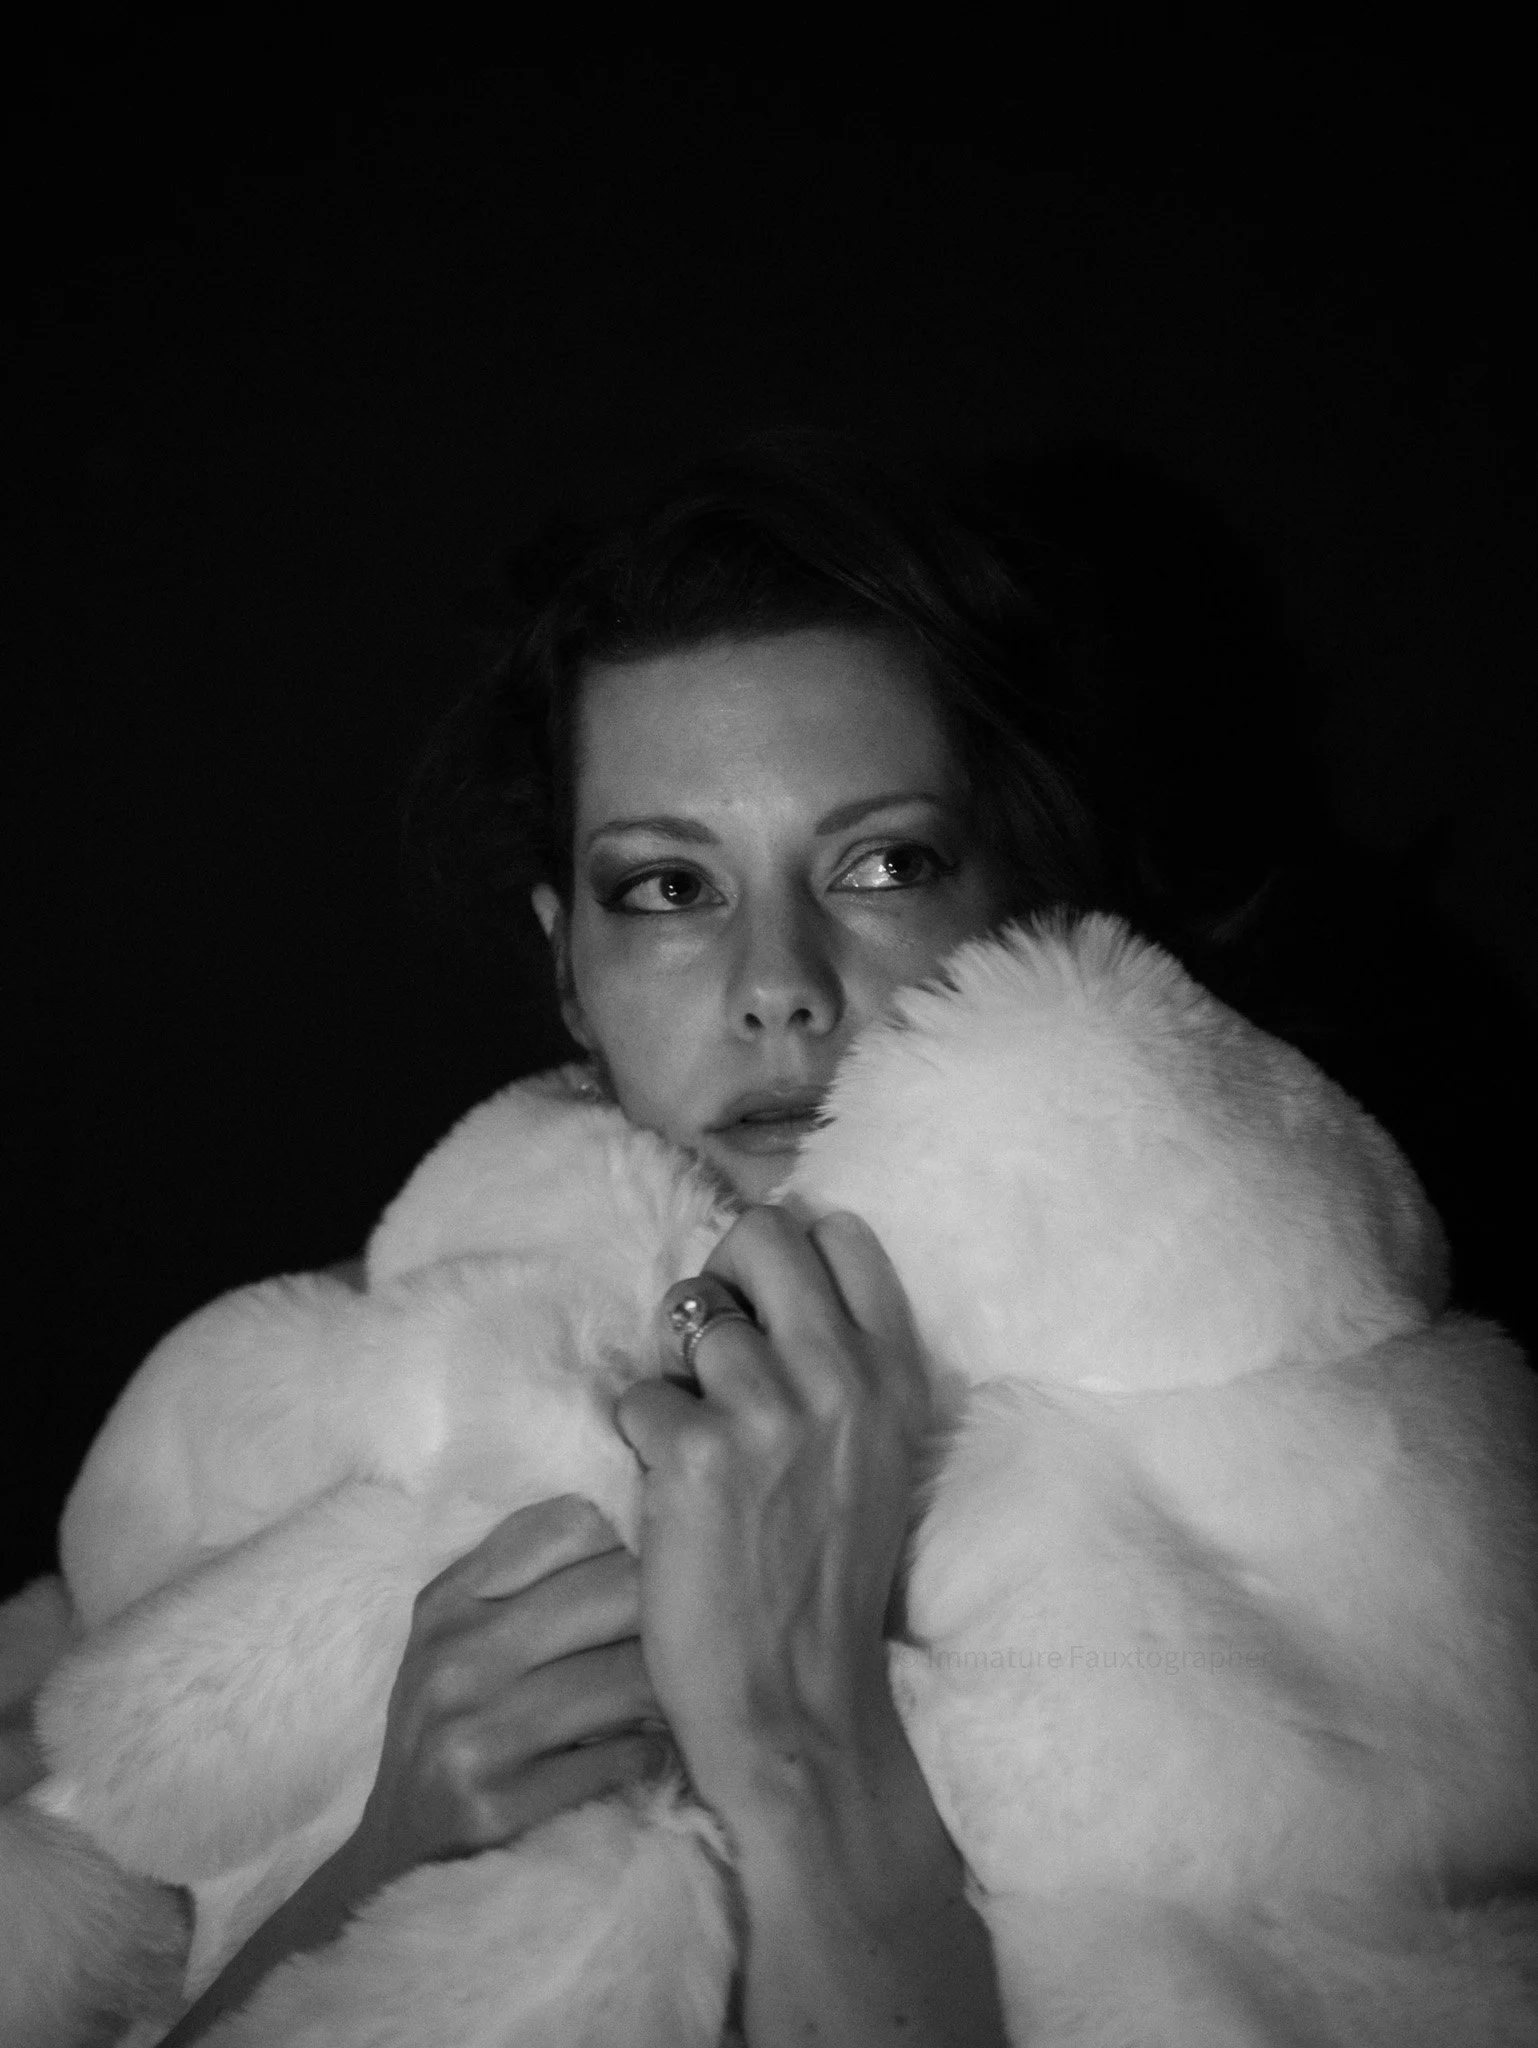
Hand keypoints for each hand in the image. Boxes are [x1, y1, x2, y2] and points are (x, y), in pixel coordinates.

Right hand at [343, 1494, 672, 1900]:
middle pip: (616, 1590)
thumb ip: (532, 1578)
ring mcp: (471, 1736)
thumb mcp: (465, 1640)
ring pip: (630, 1676)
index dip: (637, 1538)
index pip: (571, 1523)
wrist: (396, 1858)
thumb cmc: (457, 1730)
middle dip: (674, 1613)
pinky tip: (656, 1754)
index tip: (669, 1565)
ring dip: (675, 1691)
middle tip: (706, 1635)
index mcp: (449, 1602)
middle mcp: (454, 1658)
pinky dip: (654, 1754)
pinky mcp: (496, 1807)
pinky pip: (623, 1757)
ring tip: (691, 1696)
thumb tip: (649, 1522)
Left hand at [615, 1207, 929, 1824]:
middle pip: (759, 1234)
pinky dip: (641, 1438)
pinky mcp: (695, 1450)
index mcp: (894, 1374)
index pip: (840, 1235)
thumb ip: (844, 1369)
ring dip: (674, 1369)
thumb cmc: (829, 1584)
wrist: (800, 1706)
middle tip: (711, 1352)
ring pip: (686, 1312)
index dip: (787, 1259)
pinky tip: (669, 1496)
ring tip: (693, 1440)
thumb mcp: (877, 1457)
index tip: (766, 1309)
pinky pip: (639, 1392)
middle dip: (722, 1280)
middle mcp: (840, 1375)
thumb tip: (771, 1295)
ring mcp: (768, 1408)